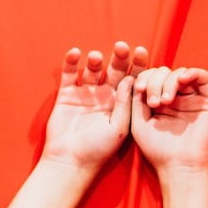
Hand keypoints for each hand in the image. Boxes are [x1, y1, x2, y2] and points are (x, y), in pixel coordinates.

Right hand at [41, 42, 148, 171]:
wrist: (70, 162)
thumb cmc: (98, 150)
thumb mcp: (118, 129)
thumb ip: (124, 104)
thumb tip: (129, 78)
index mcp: (120, 104)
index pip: (132, 79)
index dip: (137, 65)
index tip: (141, 51)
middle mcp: (104, 95)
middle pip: (113, 70)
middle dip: (118, 58)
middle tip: (121, 46)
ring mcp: (85, 93)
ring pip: (92, 70)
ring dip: (95, 61)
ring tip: (96, 58)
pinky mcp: (66, 94)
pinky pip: (69, 74)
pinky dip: (71, 62)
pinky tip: (75, 53)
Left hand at [131, 65, 207, 174]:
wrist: (180, 166)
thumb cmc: (159, 150)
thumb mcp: (139, 122)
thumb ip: (135, 100)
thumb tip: (134, 77)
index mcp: (159, 101)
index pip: (151, 76)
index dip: (144, 77)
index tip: (138, 89)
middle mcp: (176, 97)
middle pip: (164, 72)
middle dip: (154, 81)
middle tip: (153, 102)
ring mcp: (192, 98)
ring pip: (180, 73)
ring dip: (169, 82)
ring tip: (165, 102)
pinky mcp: (207, 100)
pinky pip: (203, 76)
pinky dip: (191, 73)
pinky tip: (181, 81)